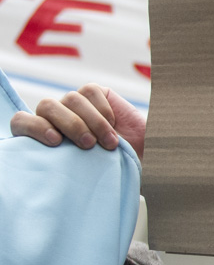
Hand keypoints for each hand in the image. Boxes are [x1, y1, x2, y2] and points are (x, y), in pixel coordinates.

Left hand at [9, 84, 145, 159]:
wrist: (142, 159)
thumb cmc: (110, 170)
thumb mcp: (82, 172)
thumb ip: (62, 163)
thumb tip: (47, 167)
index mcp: (44, 137)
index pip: (21, 122)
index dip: (33, 127)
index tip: (55, 142)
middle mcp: (55, 117)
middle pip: (47, 106)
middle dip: (70, 125)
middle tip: (88, 144)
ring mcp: (74, 104)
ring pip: (71, 99)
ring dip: (92, 121)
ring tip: (108, 142)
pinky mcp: (94, 94)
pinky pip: (90, 92)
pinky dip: (102, 109)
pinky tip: (113, 125)